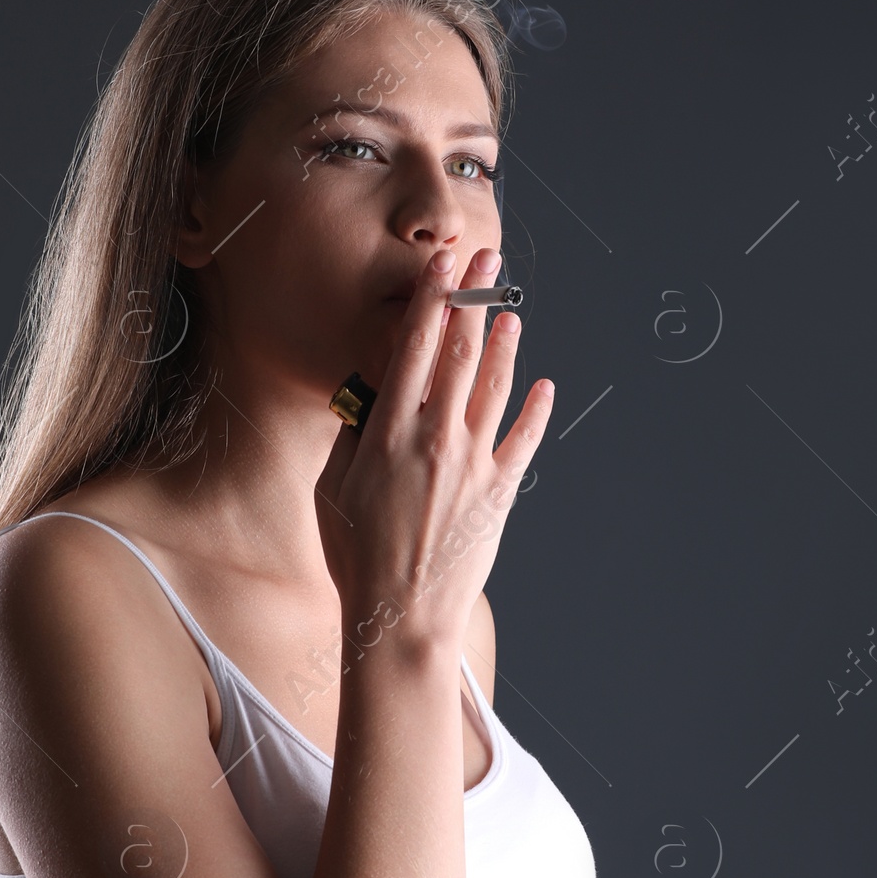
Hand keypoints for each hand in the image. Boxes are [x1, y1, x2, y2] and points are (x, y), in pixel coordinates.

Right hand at [314, 245, 552, 651]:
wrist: (401, 616)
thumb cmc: (356, 557)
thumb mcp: (332, 489)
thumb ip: (352, 438)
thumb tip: (366, 400)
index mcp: (388, 433)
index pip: (413, 349)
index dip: (430, 301)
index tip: (441, 265)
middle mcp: (434, 439)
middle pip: (460, 354)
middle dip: (474, 300)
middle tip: (487, 261)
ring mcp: (471, 464)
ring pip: (494, 387)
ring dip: (505, 344)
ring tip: (513, 311)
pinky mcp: (499, 493)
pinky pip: (524, 441)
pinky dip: (536, 409)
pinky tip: (544, 384)